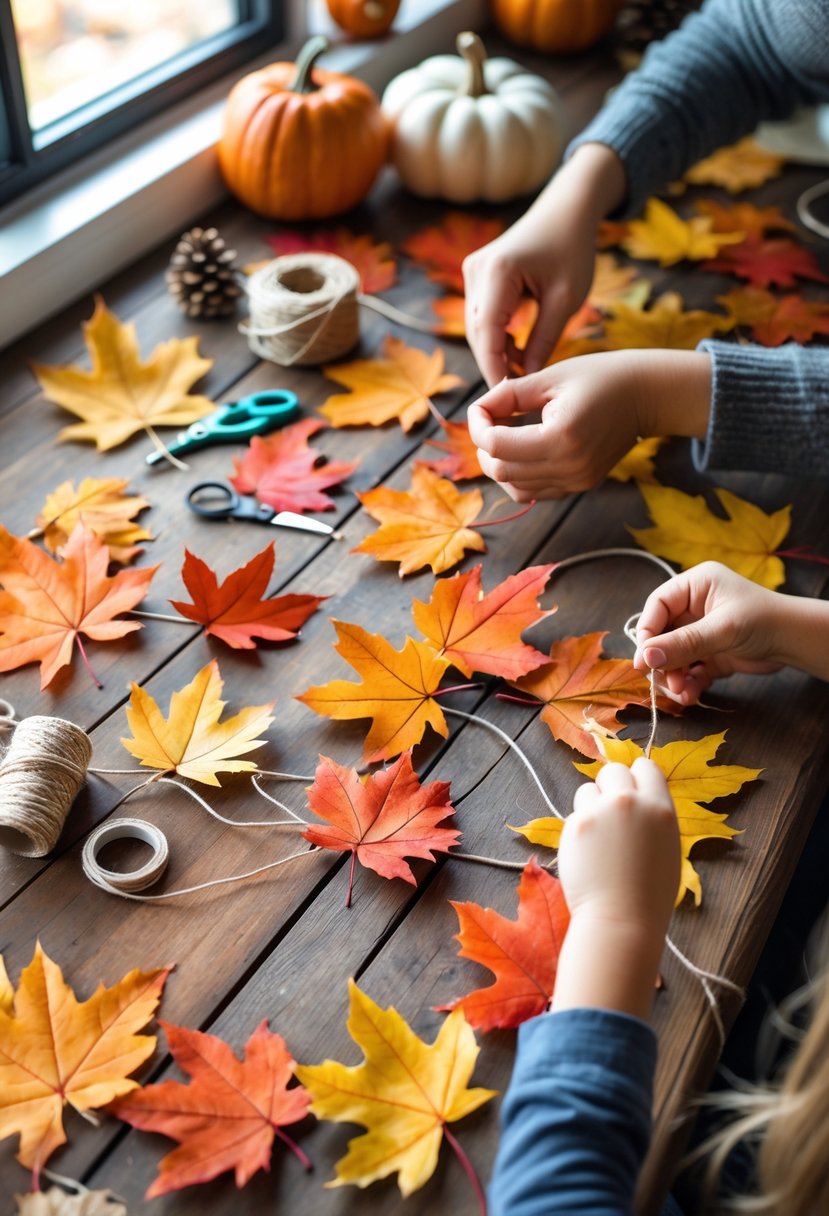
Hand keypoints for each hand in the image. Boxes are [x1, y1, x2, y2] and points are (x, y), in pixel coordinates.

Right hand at [462, 209, 595, 387]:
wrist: (567, 209)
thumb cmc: (572, 248)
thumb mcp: (566, 299)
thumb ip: (544, 339)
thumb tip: (527, 376)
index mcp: (498, 272)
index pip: (487, 333)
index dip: (494, 367)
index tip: (507, 395)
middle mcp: (477, 270)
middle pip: (478, 332)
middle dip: (494, 363)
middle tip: (516, 393)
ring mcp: (473, 271)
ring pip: (478, 326)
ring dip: (497, 351)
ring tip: (523, 372)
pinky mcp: (478, 275)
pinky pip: (483, 315)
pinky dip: (498, 336)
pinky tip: (519, 352)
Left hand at [467, 348, 711, 501]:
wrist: (646, 395)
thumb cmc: (599, 376)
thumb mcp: (550, 377)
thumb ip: (507, 395)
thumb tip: (476, 412)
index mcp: (561, 436)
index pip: (496, 445)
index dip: (477, 425)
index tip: (480, 408)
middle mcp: (569, 466)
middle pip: (501, 471)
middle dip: (484, 447)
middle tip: (489, 421)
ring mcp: (576, 480)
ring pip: (515, 489)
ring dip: (499, 465)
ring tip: (503, 438)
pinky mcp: (581, 485)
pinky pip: (535, 493)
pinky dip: (519, 476)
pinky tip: (522, 451)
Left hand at [552, 759, 679, 1019]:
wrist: (621, 920)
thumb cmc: (649, 893)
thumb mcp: (667, 847)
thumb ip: (652, 817)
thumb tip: (638, 795)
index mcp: (660, 808)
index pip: (646, 767)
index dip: (637, 778)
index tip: (632, 790)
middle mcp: (630, 803)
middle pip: (613, 771)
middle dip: (610, 786)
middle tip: (611, 812)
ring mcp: (600, 812)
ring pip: (588, 790)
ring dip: (590, 806)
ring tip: (600, 840)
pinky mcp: (575, 825)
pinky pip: (574, 815)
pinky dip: (579, 829)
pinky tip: (588, 854)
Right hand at [633, 562, 786, 704]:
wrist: (797, 642)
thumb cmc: (764, 621)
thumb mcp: (721, 630)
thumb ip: (682, 644)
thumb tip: (644, 659)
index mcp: (694, 586)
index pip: (657, 606)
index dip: (647, 633)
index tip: (643, 660)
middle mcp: (694, 607)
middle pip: (662, 635)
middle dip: (662, 661)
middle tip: (666, 683)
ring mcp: (702, 632)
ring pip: (673, 656)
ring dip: (674, 677)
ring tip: (682, 693)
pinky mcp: (710, 654)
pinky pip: (689, 670)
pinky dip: (688, 683)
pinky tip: (691, 696)